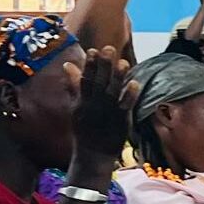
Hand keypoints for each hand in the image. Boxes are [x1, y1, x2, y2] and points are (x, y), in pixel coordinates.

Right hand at [70, 46, 137, 167]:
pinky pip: (125, 106)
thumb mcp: (76, 107)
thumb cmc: (85, 129)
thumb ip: (74, 85)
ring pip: (113, 92)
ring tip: (124, 62)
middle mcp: (94, 105)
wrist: (93, 155)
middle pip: (99, 82)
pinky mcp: (120, 120)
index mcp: (83, 101)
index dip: (89, 65)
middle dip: (104, 65)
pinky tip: (135, 83)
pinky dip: (130, 95)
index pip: (85, 80)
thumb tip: (68, 65)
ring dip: (118, 77)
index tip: (92, 50)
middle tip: (109, 48)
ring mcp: (108, 112)